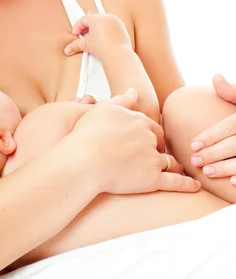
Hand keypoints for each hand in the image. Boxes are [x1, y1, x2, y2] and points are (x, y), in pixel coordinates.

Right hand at [64, 12, 131, 58]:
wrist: (117, 55)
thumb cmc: (104, 48)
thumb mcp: (86, 45)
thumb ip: (76, 45)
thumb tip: (68, 49)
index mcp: (97, 18)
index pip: (83, 19)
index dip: (77, 27)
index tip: (76, 34)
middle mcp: (107, 17)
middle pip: (93, 18)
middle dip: (87, 26)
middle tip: (83, 34)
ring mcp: (116, 22)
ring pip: (103, 21)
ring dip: (97, 27)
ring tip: (93, 36)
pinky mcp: (122, 28)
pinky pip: (112, 25)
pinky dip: (106, 30)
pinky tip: (103, 38)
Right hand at [67, 89, 199, 194]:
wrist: (83, 160)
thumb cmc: (88, 134)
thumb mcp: (102, 109)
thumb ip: (120, 100)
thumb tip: (134, 91)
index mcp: (139, 120)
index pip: (151, 127)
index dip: (150, 136)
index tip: (145, 142)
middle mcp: (149, 137)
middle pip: (161, 144)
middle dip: (160, 149)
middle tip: (156, 157)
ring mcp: (152, 158)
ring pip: (169, 162)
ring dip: (174, 166)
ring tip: (178, 172)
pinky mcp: (153, 179)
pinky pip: (175, 182)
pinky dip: (187, 185)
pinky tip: (195, 186)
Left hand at [190, 74, 235, 184]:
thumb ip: (233, 92)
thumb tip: (215, 76)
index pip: (228, 126)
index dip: (210, 136)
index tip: (193, 144)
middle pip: (234, 144)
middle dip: (213, 153)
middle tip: (194, 160)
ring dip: (226, 168)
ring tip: (207, 171)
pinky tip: (232, 183)